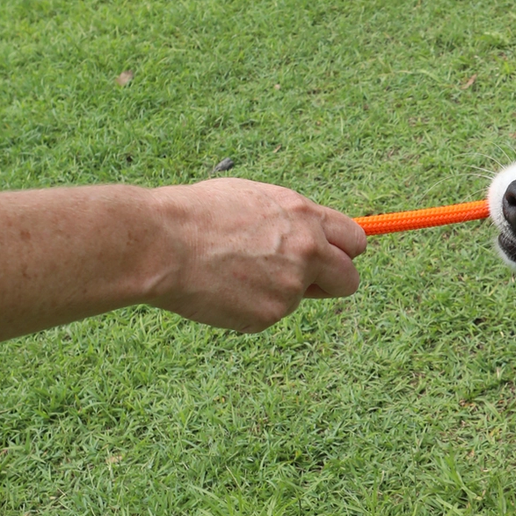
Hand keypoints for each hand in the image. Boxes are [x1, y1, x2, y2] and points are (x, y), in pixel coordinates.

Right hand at [147, 178, 366, 331]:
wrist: (161, 243)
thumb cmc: (196, 214)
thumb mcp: (254, 200)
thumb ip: (289, 220)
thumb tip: (311, 233)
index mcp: (304, 216)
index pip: (354, 239)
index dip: (344, 252)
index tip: (334, 259)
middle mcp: (308, 250)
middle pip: (348, 280)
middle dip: (332, 283)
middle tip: (303, 282)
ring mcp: (291, 286)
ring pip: (298, 299)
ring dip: (277, 293)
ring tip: (232, 273)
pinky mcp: (270, 315)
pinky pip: (267, 315)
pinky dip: (249, 308)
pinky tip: (219, 289)